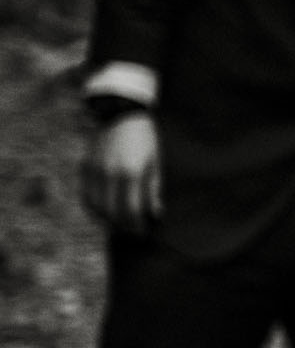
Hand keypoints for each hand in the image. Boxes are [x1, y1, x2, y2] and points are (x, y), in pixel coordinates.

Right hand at [82, 112, 161, 233]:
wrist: (120, 114)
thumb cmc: (145, 139)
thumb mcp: (155, 162)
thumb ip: (153, 190)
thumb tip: (155, 214)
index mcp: (130, 173)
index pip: (130, 210)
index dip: (136, 225)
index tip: (142, 232)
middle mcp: (109, 174)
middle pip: (111, 212)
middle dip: (122, 226)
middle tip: (132, 232)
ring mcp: (94, 171)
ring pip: (95, 207)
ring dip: (107, 220)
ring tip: (119, 225)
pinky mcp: (85, 167)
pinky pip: (86, 195)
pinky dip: (93, 208)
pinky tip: (103, 213)